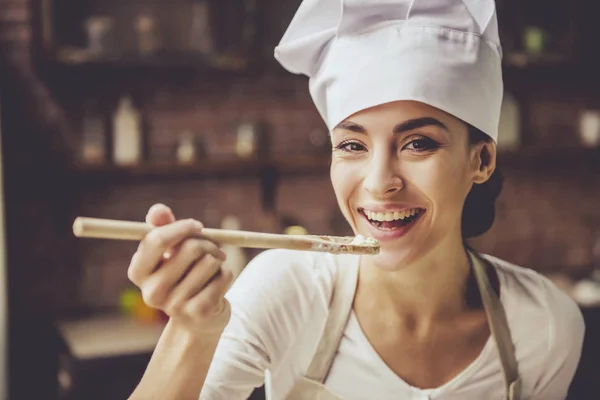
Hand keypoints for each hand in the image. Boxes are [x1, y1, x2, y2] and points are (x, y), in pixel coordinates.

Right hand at [127, 204, 232, 334]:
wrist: (199, 318)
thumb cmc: (183, 274)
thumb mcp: (170, 250)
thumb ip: (163, 226)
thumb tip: (158, 210)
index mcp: (138, 273)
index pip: (155, 241)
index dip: (181, 227)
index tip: (197, 225)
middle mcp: (151, 292)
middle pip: (190, 248)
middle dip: (207, 242)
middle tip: (213, 247)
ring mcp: (174, 305)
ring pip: (210, 261)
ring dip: (217, 259)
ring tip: (212, 268)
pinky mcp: (199, 312)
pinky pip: (223, 276)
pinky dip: (226, 273)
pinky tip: (218, 283)